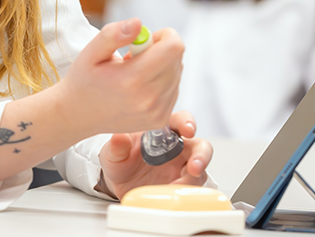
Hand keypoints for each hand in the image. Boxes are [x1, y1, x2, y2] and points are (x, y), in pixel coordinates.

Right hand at [53, 18, 183, 134]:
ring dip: (161, 66)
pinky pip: (173, 88)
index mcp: (131, 80)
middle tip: (133, 57)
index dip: (164, 36)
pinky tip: (138, 86)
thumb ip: (113, 35)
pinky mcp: (161, 119)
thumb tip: (138, 23)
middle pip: (177, 58)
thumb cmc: (84, 81)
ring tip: (133, 74)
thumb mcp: (90, 53)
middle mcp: (149, 99)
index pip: (174, 48)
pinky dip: (161, 81)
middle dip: (159, 50)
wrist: (79, 115)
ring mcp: (157, 112)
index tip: (144, 40)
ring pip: (177, 73)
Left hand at [99, 110, 213, 198]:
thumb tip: (119, 136)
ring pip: (200, 171)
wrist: (119, 184)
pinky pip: (191, 190)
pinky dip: (185, 194)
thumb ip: (117, 145)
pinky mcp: (182, 186)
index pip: (180, 120)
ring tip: (175, 186)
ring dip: (192, 180)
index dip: (187, 122)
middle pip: (201, 147)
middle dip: (202, 156)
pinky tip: (172, 194)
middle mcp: (177, 149)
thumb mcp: (113, 153)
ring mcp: (182, 168)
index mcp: (162, 132)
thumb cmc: (120, 161)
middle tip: (194, 168)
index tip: (188, 130)